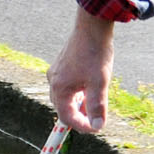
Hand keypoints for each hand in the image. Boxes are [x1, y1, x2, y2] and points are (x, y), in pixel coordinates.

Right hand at [48, 9, 117, 132]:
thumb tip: (97, 126)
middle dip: (79, 116)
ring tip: (96, 101)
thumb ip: (97, 106)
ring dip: (79, 104)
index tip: (97, 127)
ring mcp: (56, 72)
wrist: (92, 26)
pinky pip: (67, 86)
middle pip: (63, 108)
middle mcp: (53, 81)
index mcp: (59, 88)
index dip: (82, 126)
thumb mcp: (99, 83)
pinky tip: (91, 86)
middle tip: (97, 117)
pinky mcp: (62, 65)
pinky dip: (78, 92)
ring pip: (65, 97)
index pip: (66, 118)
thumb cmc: (95, 54)